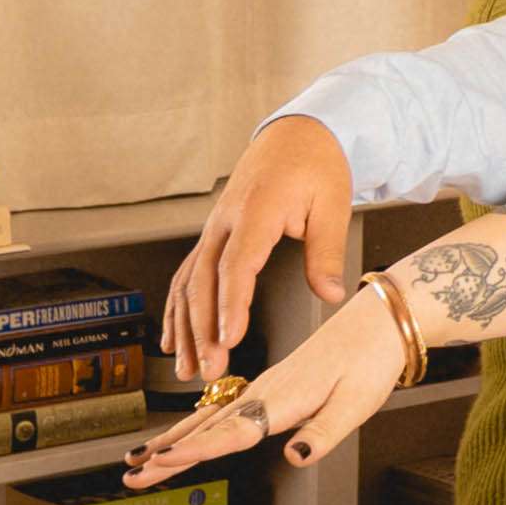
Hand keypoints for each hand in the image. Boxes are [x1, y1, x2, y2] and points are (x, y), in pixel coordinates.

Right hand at [124, 276, 410, 484]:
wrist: (376, 325)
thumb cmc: (369, 365)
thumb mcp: (356, 403)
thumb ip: (324, 432)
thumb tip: (297, 457)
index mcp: (283, 398)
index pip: (233, 431)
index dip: (197, 450)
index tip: (162, 462)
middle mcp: (263, 392)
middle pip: (208, 428)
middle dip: (168, 453)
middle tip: (131, 474)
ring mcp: (260, 388)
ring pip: (206, 419)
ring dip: (171, 441)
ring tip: (137, 461)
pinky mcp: (265, 386)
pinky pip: (219, 409)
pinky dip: (192, 425)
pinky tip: (177, 437)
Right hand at [162, 116, 355, 371]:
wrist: (297, 134)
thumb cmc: (317, 166)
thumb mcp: (332, 204)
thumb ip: (326, 252)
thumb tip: (330, 294)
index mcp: (256, 210)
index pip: (236, 265)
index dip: (229, 305)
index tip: (228, 338)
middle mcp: (225, 221)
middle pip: (203, 280)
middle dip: (202, 328)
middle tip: (208, 369)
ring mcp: (214, 228)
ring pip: (188, 281)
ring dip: (184, 326)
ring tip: (186, 367)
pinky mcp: (212, 234)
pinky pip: (187, 274)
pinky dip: (177, 308)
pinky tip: (173, 339)